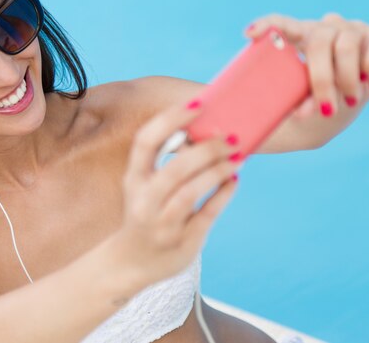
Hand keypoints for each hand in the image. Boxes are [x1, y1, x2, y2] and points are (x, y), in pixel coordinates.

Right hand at [115, 101, 242, 284]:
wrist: (130, 262)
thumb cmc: (144, 212)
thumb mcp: (143, 186)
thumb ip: (166, 162)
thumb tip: (207, 131)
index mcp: (133, 180)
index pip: (145, 141)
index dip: (171, 120)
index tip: (198, 106)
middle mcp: (144, 201)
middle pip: (175, 169)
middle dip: (207, 149)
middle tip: (231, 137)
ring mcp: (162, 225)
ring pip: (190, 193)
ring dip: (218, 171)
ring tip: (238, 157)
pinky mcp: (183, 242)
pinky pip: (208, 215)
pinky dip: (223, 195)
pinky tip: (234, 180)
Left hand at [244, 13, 368, 118]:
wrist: (349, 99)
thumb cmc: (315, 97)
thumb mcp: (302, 98)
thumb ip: (294, 102)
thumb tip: (292, 115)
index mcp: (299, 38)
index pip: (280, 24)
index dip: (266, 25)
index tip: (249, 34)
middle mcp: (325, 28)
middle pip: (318, 41)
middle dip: (321, 79)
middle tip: (325, 108)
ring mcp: (352, 28)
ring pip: (346, 46)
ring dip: (346, 79)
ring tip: (347, 99)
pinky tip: (366, 80)